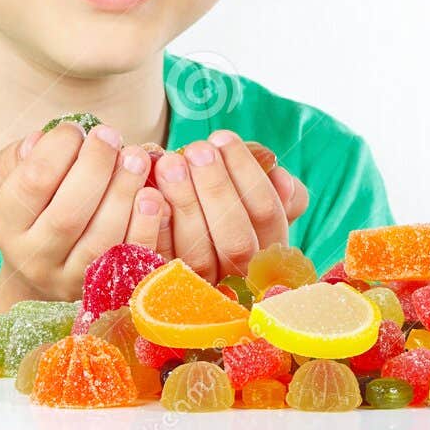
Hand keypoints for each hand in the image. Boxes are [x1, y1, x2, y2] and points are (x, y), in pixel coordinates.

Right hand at [0, 123, 171, 313]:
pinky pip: (130, 261)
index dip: (59, 148)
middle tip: (112, 136)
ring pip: (101, 241)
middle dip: (96, 167)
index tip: (77, 128)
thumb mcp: (10, 176)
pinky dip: (146, 226)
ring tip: (137, 158)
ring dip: (124, 194)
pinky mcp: (105, 289)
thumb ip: (18, 157)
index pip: (33, 181)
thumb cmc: (34, 201)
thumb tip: (39, 141)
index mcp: (4, 223)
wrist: (46, 262)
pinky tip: (152, 195)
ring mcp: (70, 279)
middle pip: (68, 215)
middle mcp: (33, 258)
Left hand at [152, 129, 309, 281]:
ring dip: (184, 204)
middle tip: (196, 150)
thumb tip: (282, 179)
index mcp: (268, 248)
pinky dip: (155, 229)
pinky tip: (148, 195)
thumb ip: (270, 185)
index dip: (246, 174)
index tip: (222, 138)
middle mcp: (240, 276)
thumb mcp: (250, 191)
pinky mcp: (165, 292)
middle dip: (216, 189)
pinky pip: (161, 265)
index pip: (267, 214)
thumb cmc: (219, 200)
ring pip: (198, 254)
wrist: (175, 230)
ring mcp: (203, 289)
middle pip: (236, 240)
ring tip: (169, 163)